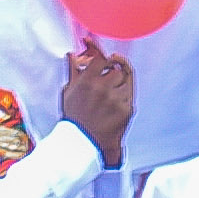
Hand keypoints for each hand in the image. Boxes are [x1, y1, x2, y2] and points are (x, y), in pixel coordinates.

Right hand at [61, 45, 135, 164]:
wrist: (84, 142)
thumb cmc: (75, 118)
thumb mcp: (68, 92)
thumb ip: (73, 70)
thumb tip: (72, 54)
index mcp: (87, 81)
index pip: (102, 59)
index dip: (104, 59)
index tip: (106, 60)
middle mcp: (103, 88)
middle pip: (116, 69)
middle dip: (112, 73)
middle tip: (107, 82)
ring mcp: (116, 99)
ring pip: (125, 80)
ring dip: (119, 84)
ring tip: (109, 96)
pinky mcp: (126, 109)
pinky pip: (129, 94)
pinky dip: (123, 96)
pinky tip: (113, 105)